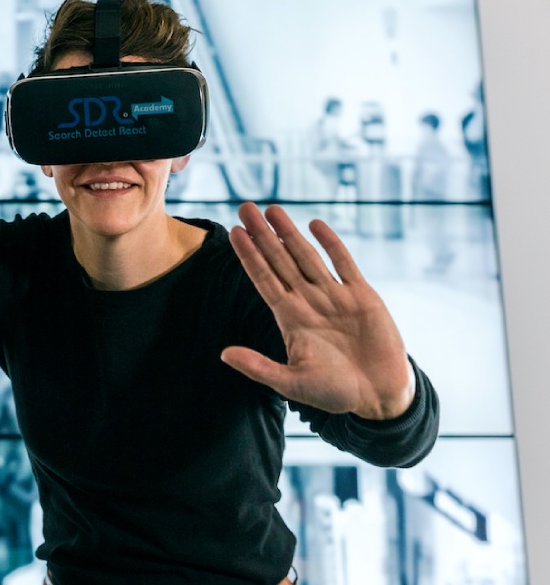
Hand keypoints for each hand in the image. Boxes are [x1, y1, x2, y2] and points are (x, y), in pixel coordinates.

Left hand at [222, 203, 414, 420]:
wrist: (379, 396)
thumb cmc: (335, 392)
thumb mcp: (292, 382)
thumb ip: (259, 367)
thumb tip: (223, 355)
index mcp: (290, 319)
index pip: (264, 280)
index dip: (249, 257)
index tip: (234, 233)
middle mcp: (309, 302)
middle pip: (280, 261)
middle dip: (263, 235)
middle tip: (245, 207)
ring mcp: (335, 297)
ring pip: (307, 257)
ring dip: (290, 233)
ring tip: (273, 209)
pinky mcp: (362, 297)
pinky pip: (344, 264)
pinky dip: (331, 244)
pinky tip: (315, 225)